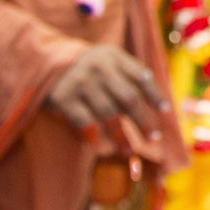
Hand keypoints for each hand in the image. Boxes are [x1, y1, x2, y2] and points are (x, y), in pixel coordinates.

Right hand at [45, 45, 167, 152]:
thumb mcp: (107, 60)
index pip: (140, 76)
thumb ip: (129, 74)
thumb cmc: (85, 67)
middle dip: (143, 120)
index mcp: (113, 57)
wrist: (43, 62)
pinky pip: (86, 123)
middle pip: (128, 98)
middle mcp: (99, 68)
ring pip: (108, 114)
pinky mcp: (64, 99)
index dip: (154, 95)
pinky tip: (105, 150)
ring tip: (131, 152)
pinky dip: (97, 139)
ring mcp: (81, 84)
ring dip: (122, 136)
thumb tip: (159, 104)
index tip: (166, 111)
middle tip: (153, 138)